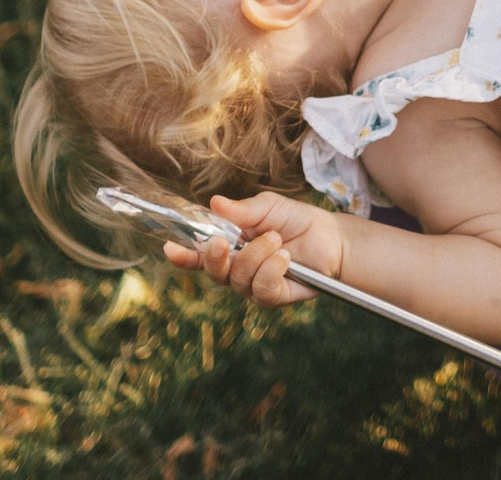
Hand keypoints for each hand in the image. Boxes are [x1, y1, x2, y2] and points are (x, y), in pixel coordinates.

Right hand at [159, 192, 343, 307]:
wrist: (331, 237)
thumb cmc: (297, 221)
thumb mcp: (268, 207)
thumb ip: (241, 210)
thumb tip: (213, 203)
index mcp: (231, 246)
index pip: (200, 255)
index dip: (183, 255)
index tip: (169, 248)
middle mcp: (238, 269)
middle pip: (213, 272)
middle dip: (215, 257)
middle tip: (225, 240)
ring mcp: (254, 286)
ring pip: (238, 278)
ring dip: (257, 255)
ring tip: (276, 239)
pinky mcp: (273, 297)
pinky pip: (261, 289)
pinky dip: (271, 270)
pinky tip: (284, 258)